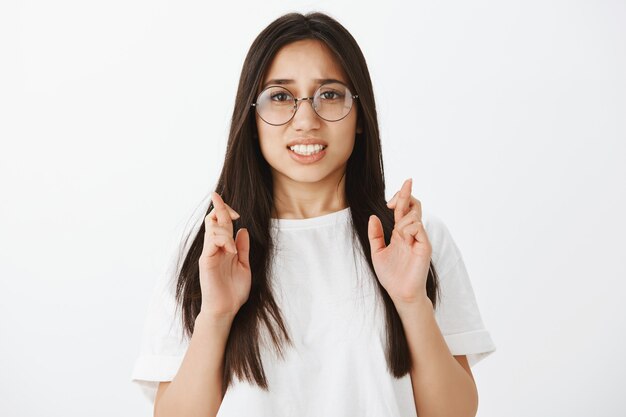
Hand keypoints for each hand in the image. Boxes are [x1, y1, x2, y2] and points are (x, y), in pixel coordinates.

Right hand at [198, 191, 250, 320]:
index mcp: (224, 248)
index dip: (226, 212)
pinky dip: (223, 241)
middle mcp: (215, 248)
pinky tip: (231, 250)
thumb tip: (242, 229)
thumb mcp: (244, 264)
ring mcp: (209, 254)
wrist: (226, 309)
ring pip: (212, 229)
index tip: (236, 212)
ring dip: (225, 230)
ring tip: (233, 249)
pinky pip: (211, 242)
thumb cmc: (233, 291)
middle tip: (218, 198)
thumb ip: (242, 247)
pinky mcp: (206, 261)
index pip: (222, 224)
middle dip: (219, 207)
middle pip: (214, 220)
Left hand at [367, 178, 431, 305]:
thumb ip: (375, 235)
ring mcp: (420, 239)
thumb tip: (373, 216)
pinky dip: (408, 228)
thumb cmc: (391, 276)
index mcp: (401, 233)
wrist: (401, 294)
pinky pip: (418, 227)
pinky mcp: (425, 246)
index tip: (398, 190)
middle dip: (405, 195)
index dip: (402, 195)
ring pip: (413, 215)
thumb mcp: (377, 252)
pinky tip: (402, 237)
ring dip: (401, 219)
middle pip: (414, 205)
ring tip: (397, 233)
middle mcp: (412, 234)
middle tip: (392, 200)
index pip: (404, 209)